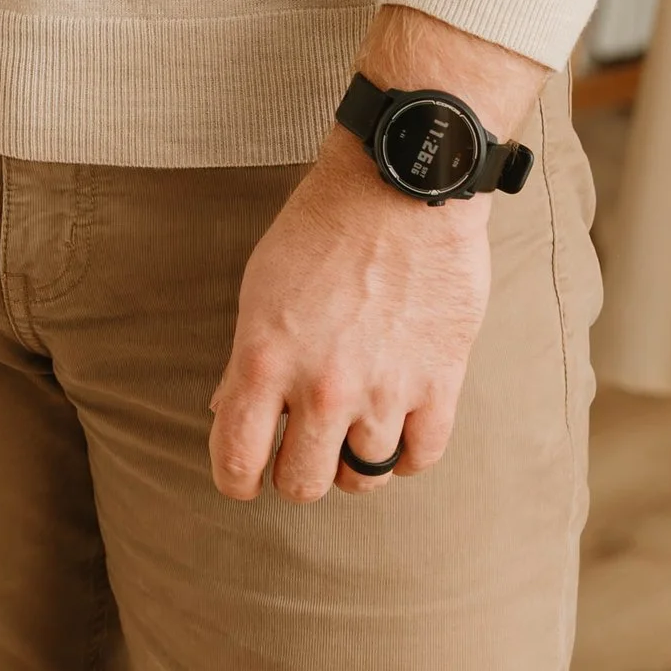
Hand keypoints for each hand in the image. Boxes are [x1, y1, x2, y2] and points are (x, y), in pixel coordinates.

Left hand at [207, 5, 543, 506]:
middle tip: (303, 446)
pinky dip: (406, 455)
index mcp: (265, 360)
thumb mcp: (260, 288)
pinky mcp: (440, 382)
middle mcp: (323, 387)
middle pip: (304, 484)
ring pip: (364, 478)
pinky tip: (396, 428)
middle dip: (297, 472)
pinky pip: (421, 457)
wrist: (399, 186)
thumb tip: (230, 414)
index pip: (238, 462)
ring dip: (353, 459)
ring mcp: (385, 389)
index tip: (245, 477)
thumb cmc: (321, 228)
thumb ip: (246, 361)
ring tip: (353, 426)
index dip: (236, 480)